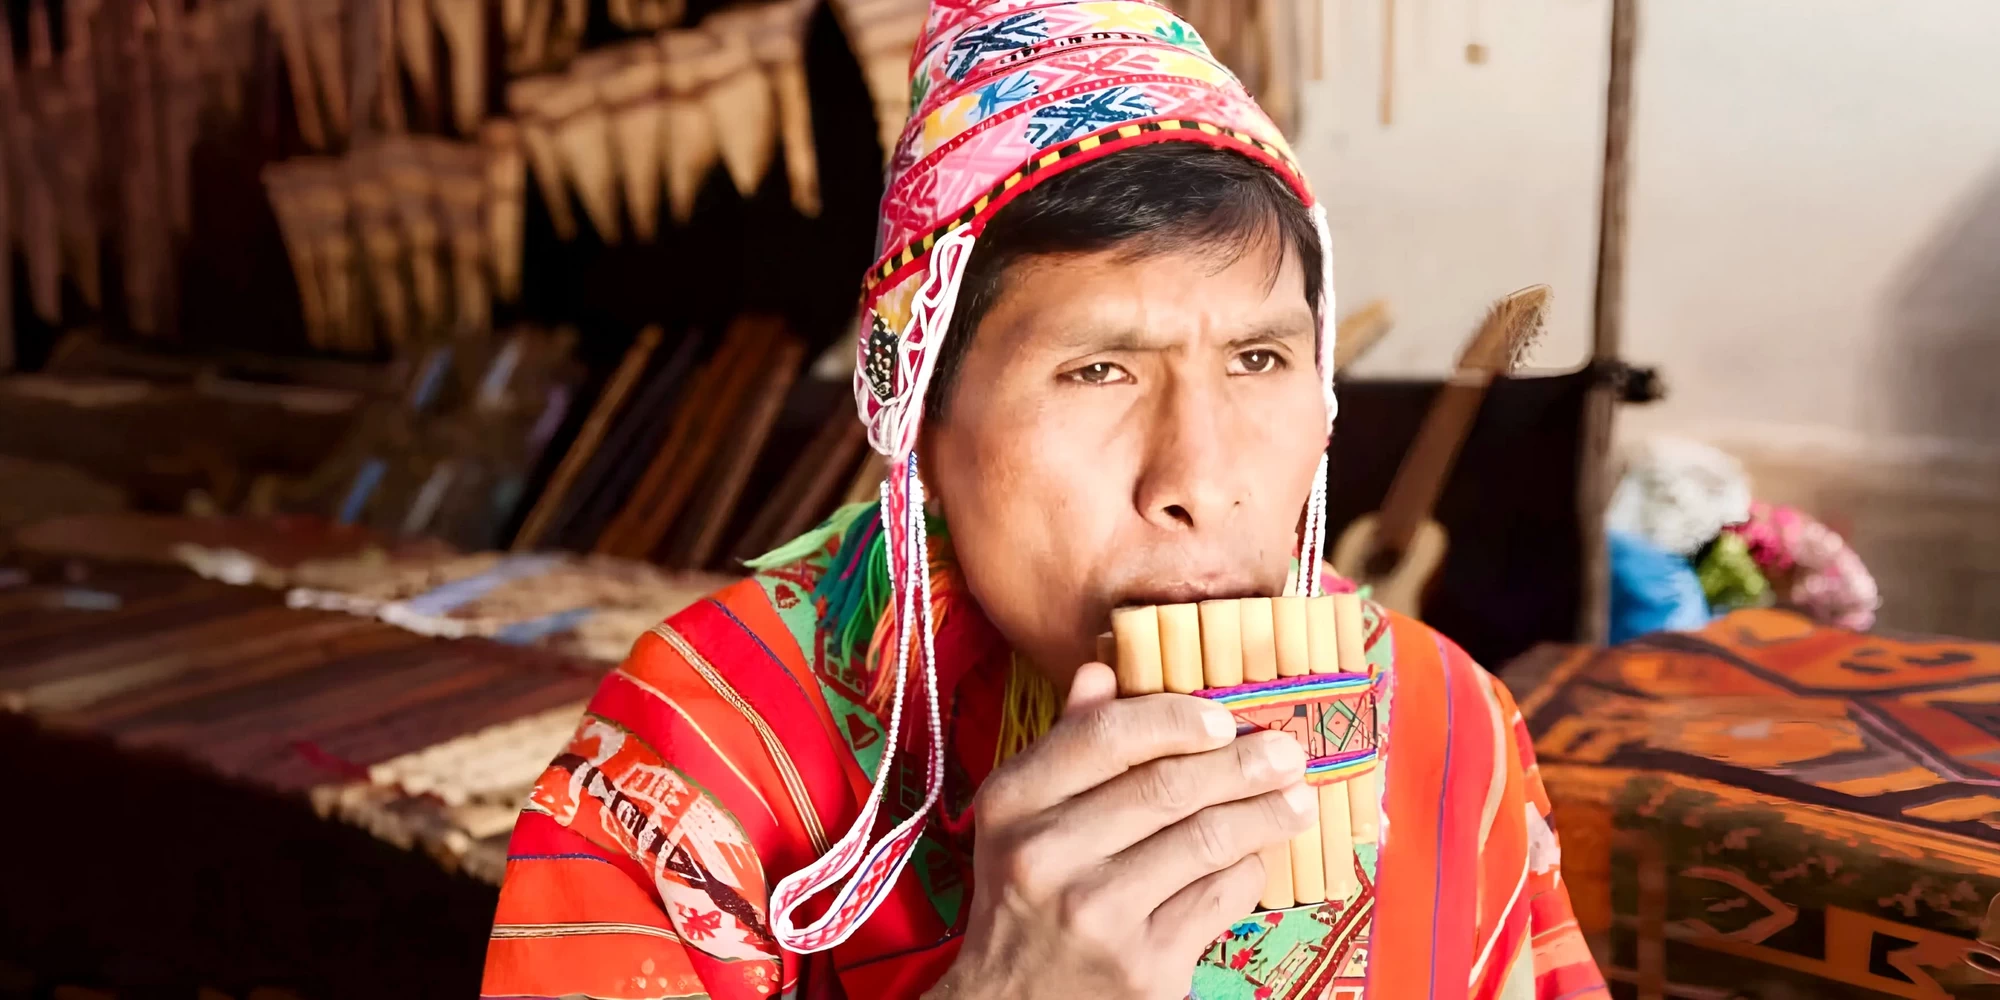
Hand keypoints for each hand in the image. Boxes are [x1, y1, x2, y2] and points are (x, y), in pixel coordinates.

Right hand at [925, 662, 1313, 999]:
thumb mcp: (1020, 818)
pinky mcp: (1145, 967)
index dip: (1177, 718)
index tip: (1224, 718)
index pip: (1108, 736)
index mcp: (1014, 803)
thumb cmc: (1024, 897)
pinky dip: (1250, 870)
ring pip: (1206, 841)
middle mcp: (1047, 855)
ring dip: (1265, 814)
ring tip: (1296, 800)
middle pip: (1169, 787)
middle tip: (1288, 753)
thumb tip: (1103, 670)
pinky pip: (1220, 898)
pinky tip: (1259, 856)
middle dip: (1244, 764)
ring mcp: (1097, 915)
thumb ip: (1065, 744)